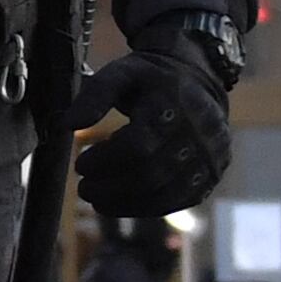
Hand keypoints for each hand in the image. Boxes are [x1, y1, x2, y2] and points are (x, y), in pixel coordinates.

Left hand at [71, 32, 233, 216]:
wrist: (198, 82)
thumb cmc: (151, 80)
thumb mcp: (122, 73)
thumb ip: (95, 95)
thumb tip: (69, 125)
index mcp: (175, 105)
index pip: (138, 145)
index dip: (105, 161)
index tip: (80, 165)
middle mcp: (200, 134)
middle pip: (151, 174)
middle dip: (111, 188)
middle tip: (84, 189)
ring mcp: (209, 158)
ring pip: (166, 194)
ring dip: (125, 204)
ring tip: (97, 200)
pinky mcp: (211, 176)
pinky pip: (178, 202)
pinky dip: (145, 208)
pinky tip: (121, 204)